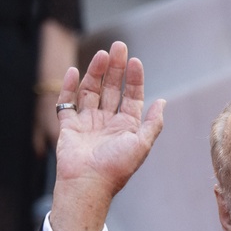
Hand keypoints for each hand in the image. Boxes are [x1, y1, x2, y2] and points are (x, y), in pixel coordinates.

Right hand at [51, 41, 164, 230]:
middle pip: (112, 90)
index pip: (132, 98)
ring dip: (96, 72)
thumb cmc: (117, 167)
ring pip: (91, 91)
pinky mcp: (69, 127)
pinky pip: (67, 102)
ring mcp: (88, 124)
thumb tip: (163, 102)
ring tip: (102, 54)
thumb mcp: (142, 144)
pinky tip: (72, 71)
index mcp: (126, 128)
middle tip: (118, 46)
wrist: (89, 184)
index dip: (134, 80)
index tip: (135, 62)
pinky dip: (68, 86)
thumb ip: (153, 123)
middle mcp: (108, 123)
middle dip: (116, 69)